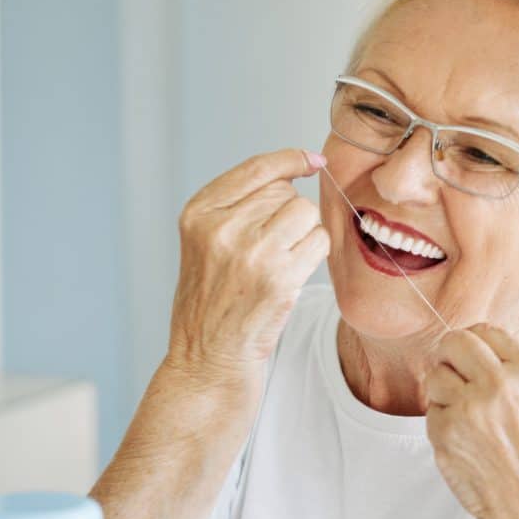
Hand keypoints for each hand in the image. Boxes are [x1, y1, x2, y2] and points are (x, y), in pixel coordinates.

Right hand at [168, 148, 329, 380]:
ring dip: (304, 234)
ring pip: (306, 213)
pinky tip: (293, 274)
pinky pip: (319, 241)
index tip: (310, 160)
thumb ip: (238, 204)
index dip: (289, 160)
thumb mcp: (204, 243)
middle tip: (269, 249)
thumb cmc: (213, 301)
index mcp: (199, 213)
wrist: (207, 358)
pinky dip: (315, 255)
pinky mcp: (279, 277)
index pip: (256, 169)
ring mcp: (251, 252)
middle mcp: (221, 228)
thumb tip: (297, 167)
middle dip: (288, 215)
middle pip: (285, 193)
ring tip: (281, 261)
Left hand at [424, 324, 518, 518]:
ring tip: (463, 416)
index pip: (488, 331)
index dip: (476, 342)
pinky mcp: (446, 431)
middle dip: (450, 354)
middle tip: (453, 371)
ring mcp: (470, 407)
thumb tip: (493, 361)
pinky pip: (430, 412)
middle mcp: (500, 384)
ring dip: (443, 392)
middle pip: (455, 342)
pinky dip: (440, 423)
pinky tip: (463, 441)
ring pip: (436, 376)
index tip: (472, 352)